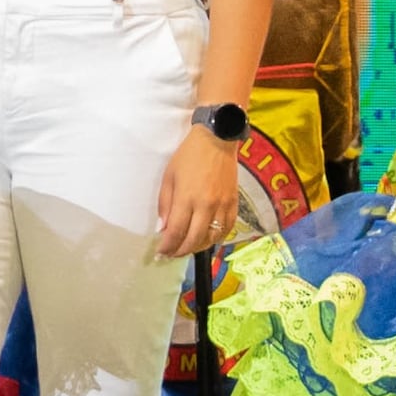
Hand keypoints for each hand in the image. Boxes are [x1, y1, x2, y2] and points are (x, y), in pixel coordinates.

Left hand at [152, 131, 246, 256]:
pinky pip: (227, 230)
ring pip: (211, 239)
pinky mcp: (234, 204)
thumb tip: (163, 229)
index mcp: (187, 198)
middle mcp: (206, 206)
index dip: (167, 247)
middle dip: (180, 251)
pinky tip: (207, 239)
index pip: (176, 232)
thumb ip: (165, 205)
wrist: (217, 141)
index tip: (161, 253)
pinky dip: (216, 239)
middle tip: (172, 254)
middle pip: (193, 240)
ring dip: (198, 248)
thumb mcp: (169, 177)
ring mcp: (223, 206)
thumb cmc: (189, 156)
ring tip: (187, 248)